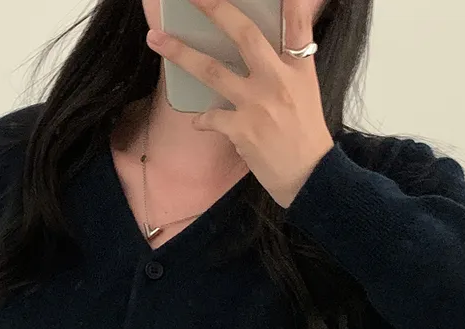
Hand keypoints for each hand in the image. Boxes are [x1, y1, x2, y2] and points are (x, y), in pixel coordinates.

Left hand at [145, 0, 334, 208]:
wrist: (308, 175)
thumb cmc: (305, 136)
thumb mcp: (306, 92)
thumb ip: (286, 67)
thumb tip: (262, 51)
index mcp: (298, 68)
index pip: (296, 23)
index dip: (289, 1)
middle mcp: (278, 80)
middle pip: (244, 35)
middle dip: (215, 9)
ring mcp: (257, 104)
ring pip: (212, 70)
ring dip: (180, 53)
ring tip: (156, 39)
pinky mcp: (242, 130)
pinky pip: (210, 117)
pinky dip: (202, 119)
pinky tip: (199, 121)